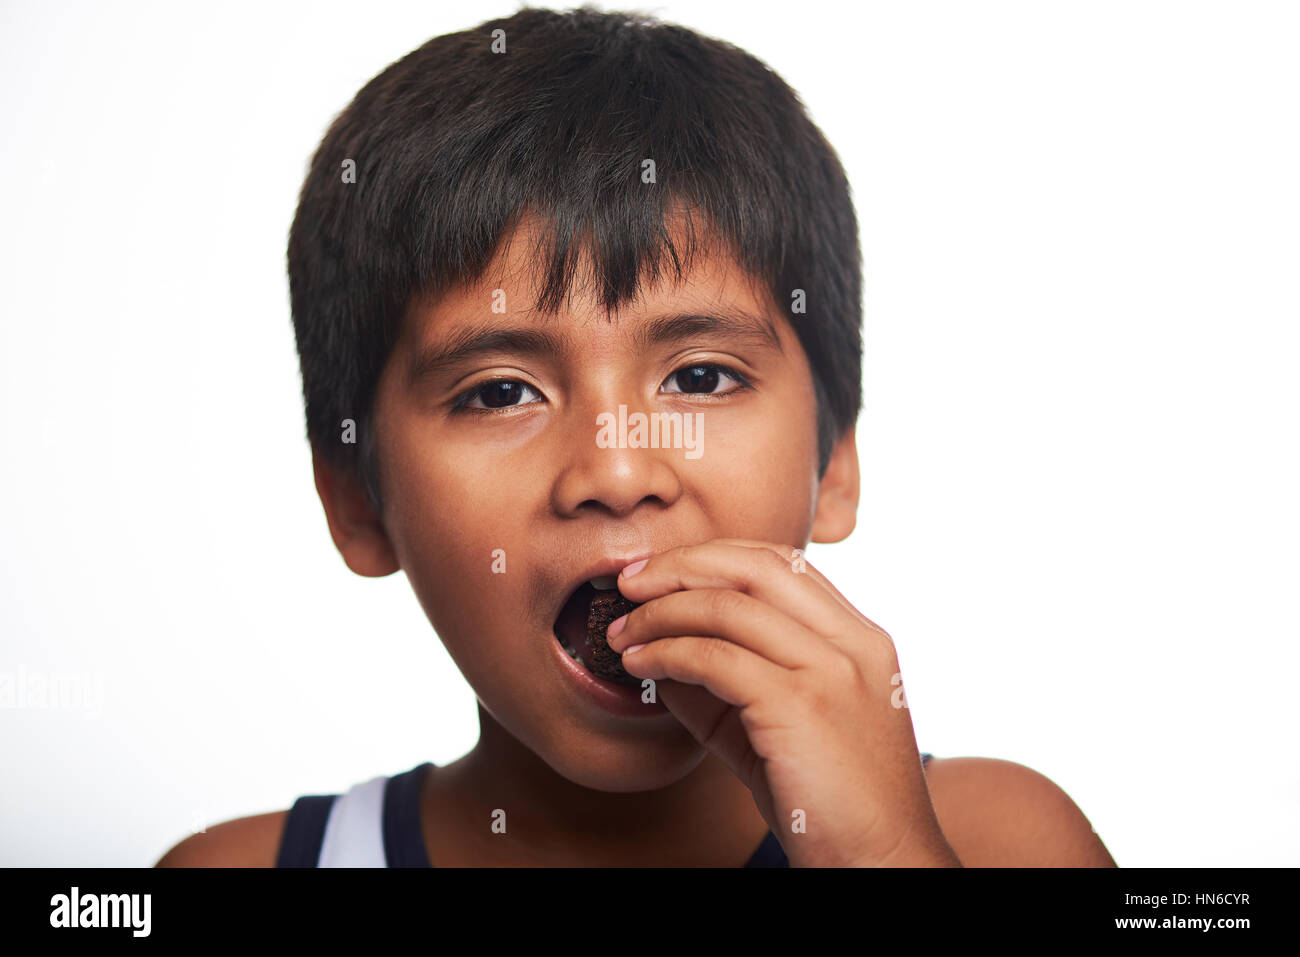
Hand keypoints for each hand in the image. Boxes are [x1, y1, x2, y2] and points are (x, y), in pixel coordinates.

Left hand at [606, 539, 959, 867]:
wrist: (880, 866)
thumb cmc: (830, 807)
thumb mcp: (778, 730)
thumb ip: (728, 688)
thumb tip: (659, 654)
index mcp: (860, 639)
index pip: (781, 564)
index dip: (713, 558)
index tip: (659, 573)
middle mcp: (854, 642)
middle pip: (755, 566)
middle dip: (680, 566)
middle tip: (628, 583)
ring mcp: (832, 670)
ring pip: (729, 606)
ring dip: (661, 613)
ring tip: (622, 634)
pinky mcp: (803, 705)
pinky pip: (716, 657)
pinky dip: (668, 653)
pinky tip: (642, 667)